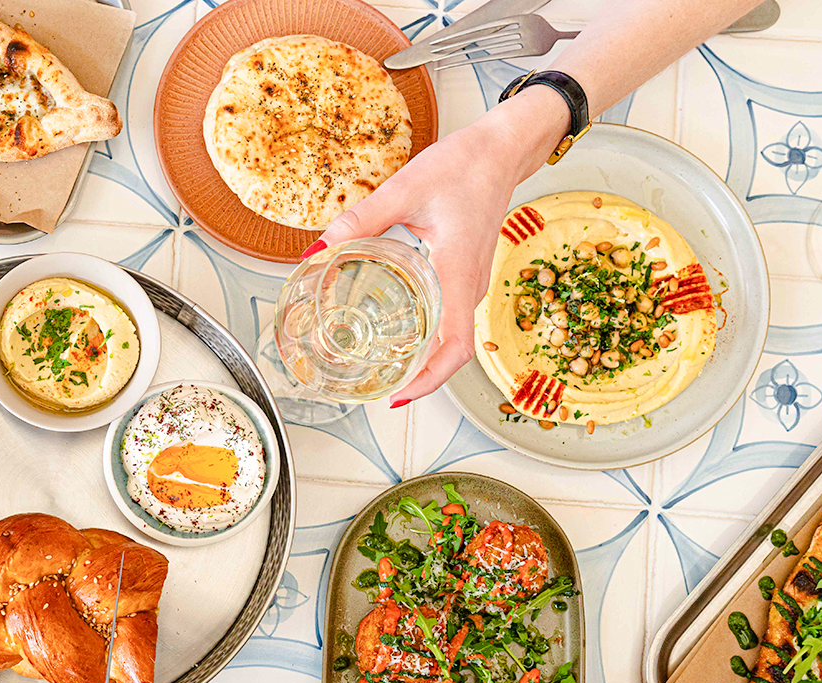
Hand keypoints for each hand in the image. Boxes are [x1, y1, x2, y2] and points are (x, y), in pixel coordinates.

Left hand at [312, 89, 567, 405]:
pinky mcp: (467, 271)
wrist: (503, 147)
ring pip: (451, 335)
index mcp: (459, 274)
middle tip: (376, 386)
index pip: (453, 349)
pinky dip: (428, 332)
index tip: (396, 396)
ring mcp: (472, 281)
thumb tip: (318, 248)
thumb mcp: (406, 190)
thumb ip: (361, 220)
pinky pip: (450, 314)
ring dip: (422, 357)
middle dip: (417, 377)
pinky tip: (398, 325)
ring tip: (382, 364)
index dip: (428, 381)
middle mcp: (470, 286)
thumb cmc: (466, 165)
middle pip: (450, 352)